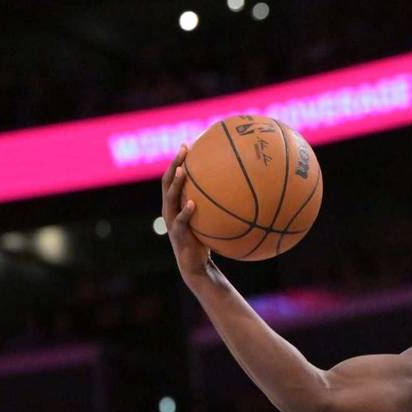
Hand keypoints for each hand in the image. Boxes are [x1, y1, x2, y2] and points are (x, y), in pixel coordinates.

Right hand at [162, 144, 212, 280]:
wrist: (196, 266)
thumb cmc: (207, 240)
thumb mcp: (212, 220)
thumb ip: (219, 206)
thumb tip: (245, 190)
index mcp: (176, 204)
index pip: (173, 178)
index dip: (177, 161)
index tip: (186, 144)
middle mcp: (170, 210)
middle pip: (167, 183)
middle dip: (174, 164)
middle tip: (183, 150)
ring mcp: (172, 222)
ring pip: (170, 199)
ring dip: (176, 184)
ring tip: (182, 171)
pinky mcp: (178, 235)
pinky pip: (181, 222)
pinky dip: (186, 212)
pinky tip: (193, 204)